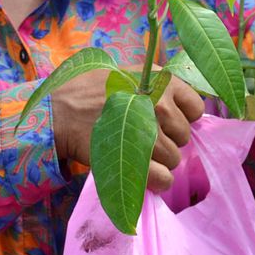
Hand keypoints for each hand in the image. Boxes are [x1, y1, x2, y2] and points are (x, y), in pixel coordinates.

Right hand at [51, 70, 203, 191]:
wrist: (58, 112)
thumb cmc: (89, 91)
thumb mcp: (125, 73)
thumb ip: (153, 86)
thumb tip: (178, 106)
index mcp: (159, 81)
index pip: (195, 107)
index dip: (183, 118)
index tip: (166, 122)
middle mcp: (159, 103)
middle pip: (184, 136)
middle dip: (168, 140)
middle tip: (144, 137)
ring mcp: (149, 132)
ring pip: (173, 159)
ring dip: (159, 161)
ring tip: (135, 152)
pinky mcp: (136, 160)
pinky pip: (163, 178)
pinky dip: (156, 180)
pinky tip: (143, 174)